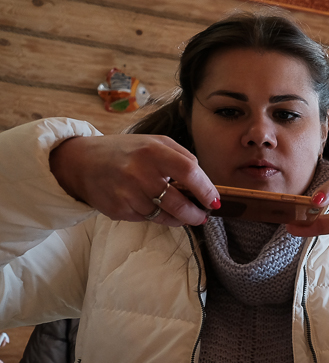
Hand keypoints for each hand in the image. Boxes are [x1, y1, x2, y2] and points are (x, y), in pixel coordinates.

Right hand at [48, 134, 215, 226]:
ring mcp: (127, 194)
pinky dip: (156, 217)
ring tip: (185, 215)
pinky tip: (153, 208)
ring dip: (179, 219)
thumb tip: (204, 180)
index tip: (214, 200)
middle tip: (203, 216)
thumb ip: (182, 157)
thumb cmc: (125, 152)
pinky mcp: (118, 210)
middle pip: (178, 203)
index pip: (189, 171)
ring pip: (165, 216)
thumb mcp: (154, 143)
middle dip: (195, 214)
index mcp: (152, 151)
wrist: (81, 162)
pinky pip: (147, 219)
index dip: (206, 189)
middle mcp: (139, 173)